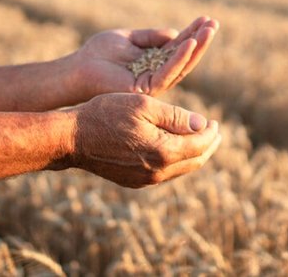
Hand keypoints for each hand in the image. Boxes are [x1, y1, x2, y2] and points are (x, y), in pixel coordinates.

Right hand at [66, 93, 220, 187]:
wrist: (73, 138)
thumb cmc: (106, 114)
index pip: (200, 145)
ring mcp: (145, 180)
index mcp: (163, 152)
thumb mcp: (144, 105)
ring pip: (181, 169)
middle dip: (208, 146)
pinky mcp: (134, 181)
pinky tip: (174, 148)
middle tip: (214, 132)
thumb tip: (203, 125)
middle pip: (195, 161)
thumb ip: (176, 116)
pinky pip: (165, 173)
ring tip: (199, 139)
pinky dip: (176, 160)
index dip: (211, 132)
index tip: (215, 121)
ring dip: (193, 154)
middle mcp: (158, 172)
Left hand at [75, 16, 218, 97]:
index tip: (206, 19)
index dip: (192, 33)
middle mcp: (156, 74)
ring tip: (209, 30)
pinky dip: (179, 58)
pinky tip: (190, 43)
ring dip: (196, 47)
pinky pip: (167, 72)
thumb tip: (175, 33)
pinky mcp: (146, 88)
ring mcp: (153, 83)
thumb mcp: (129, 37)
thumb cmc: (98, 53)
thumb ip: (151, 36)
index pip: (178, 47)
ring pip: (181, 66)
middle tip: (214, 23)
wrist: (78, 69)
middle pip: (185, 58)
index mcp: (153, 62)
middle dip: (200, 41)